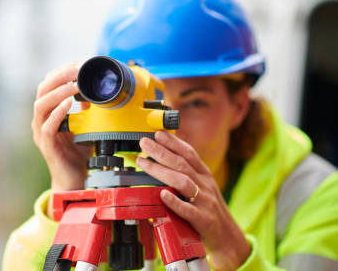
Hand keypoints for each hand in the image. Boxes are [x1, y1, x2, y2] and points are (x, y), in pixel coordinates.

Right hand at [32, 62, 91, 194]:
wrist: (74, 180)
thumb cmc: (78, 154)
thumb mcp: (85, 126)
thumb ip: (87, 111)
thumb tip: (95, 94)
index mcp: (48, 113)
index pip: (48, 85)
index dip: (61, 72)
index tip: (77, 64)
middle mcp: (40, 120)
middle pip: (42, 91)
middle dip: (59, 77)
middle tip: (76, 70)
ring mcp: (41, 133)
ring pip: (41, 106)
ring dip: (58, 92)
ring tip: (73, 85)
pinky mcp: (47, 146)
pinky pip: (47, 126)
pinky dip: (57, 113)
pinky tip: (68, 105)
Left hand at [136, 131, 250, 270]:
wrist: (228, 238)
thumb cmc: (210, 210)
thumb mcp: (202, 187)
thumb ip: (187, 173)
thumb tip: (165, 157)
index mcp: (205, 176)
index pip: (189, 153)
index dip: (173, 142)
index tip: (158, 133)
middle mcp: (206, 185)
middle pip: (182, 164)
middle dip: (161, 151)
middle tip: (144, 142)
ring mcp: (205, 202)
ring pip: (182, 182)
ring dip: (161, 171)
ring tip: (144, 163)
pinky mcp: (203, 219)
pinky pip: (187, 209)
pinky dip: (174, 201)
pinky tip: (162, 194)